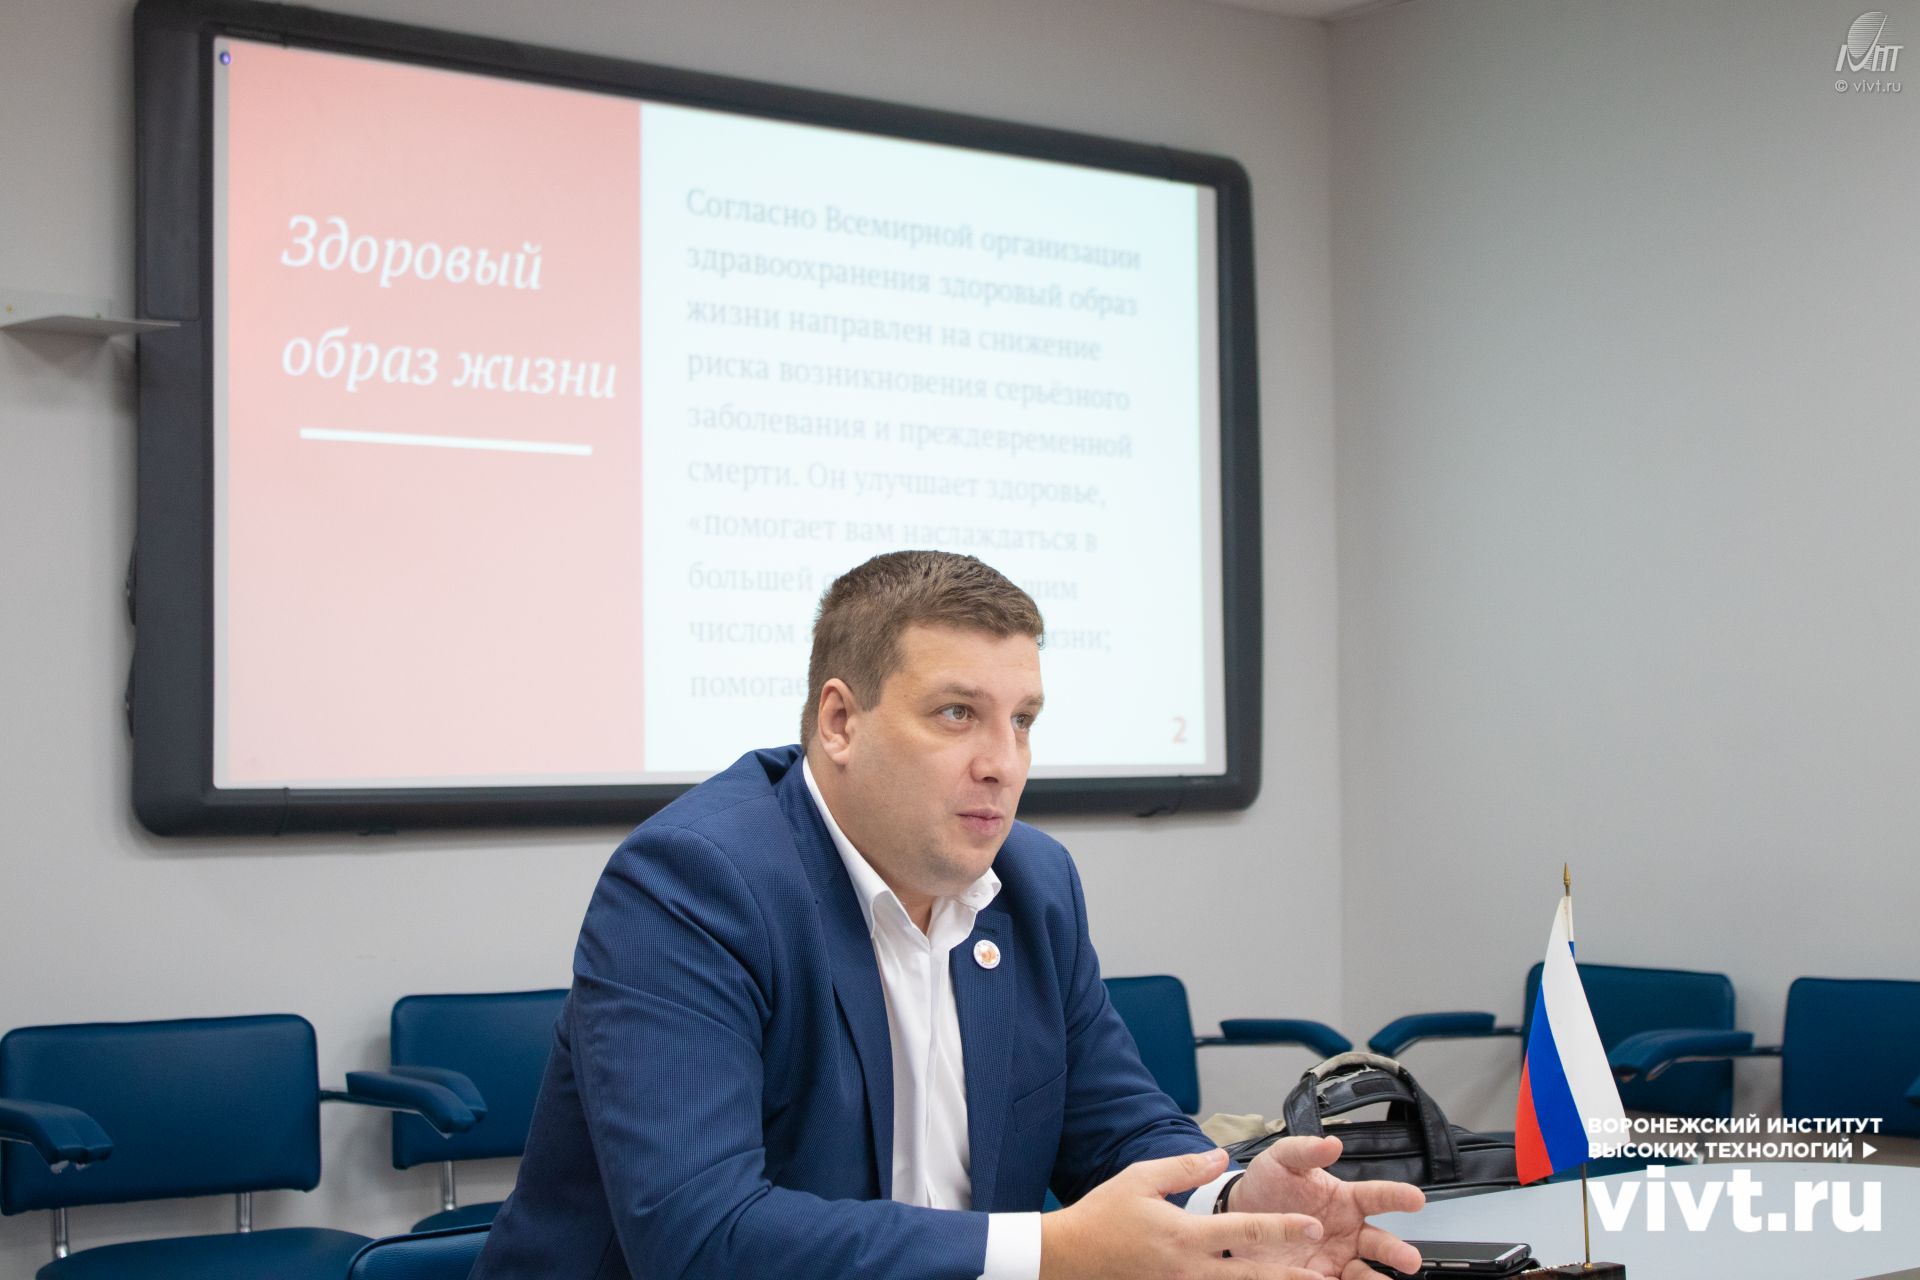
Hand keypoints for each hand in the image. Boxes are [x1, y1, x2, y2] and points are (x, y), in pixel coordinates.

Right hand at [1039, 1148, 1334, 1279]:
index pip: (1245, 1231)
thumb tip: (1222, 1157)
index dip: (1282, 1228)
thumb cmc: (1103, 1215)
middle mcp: (1188, 1269)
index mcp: (1185, 1235)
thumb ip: (1186, 1167)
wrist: (1069, 1257)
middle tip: (1324, 1277)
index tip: (1311, 1225)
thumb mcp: (1142, 1178)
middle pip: (1251, 1276)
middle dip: (1291, 1277)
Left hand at [1224, 1135, 1425, 1279]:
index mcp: (1346, 1201)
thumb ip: (1306, 1151)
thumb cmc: (1268, 1184)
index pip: (1377, 1197)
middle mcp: (1347, 1233)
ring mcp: (1334, 1258)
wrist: (1239, 1213)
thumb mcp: (1282, 1159)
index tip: (1416, 1198)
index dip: (1397, 1196)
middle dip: (1395, 1251)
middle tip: (1410, 1259)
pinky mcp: (1316, 1277)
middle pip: (1378, 1243)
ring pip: (1361, 1273)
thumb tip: (1332, 1143)